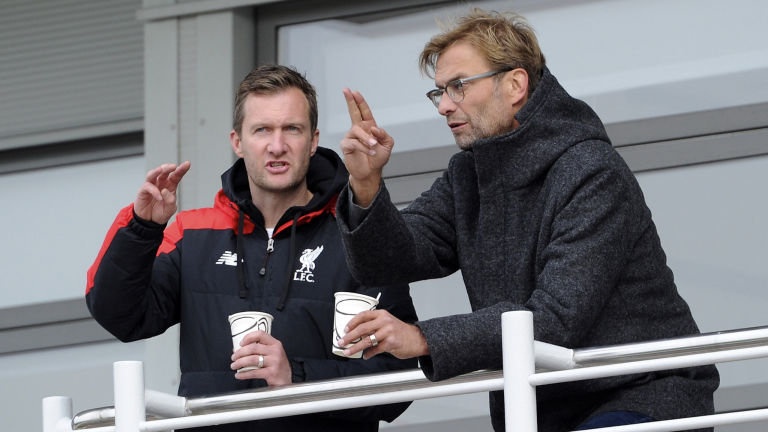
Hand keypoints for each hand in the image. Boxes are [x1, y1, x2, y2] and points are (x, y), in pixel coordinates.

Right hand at [134, 161, 190, 223]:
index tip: (187, 164)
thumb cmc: (160, 213)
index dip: (181, 169)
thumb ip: (170, 201)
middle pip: (164, 172)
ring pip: (152, 174)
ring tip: (162, 169)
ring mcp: (151, 186)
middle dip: (168, 167)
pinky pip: (147, 187)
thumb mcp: (170, 209)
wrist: (150, 222)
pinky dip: (154, 190)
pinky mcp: (143, 191)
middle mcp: (160, 184)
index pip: (176, 176)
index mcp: (170, 186)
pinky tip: (159, 197)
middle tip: (173, 166)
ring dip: (157, 171)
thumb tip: (165, 190)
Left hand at [231, 331, 291, 385]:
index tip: (241, 344)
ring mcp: (274, 362)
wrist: (286, 379)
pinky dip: (243, 374)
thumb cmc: (277, 365)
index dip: (248, 337)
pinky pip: (253, 372)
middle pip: (253, 348)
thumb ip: (261, 348)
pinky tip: (239, 375)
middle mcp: (275, 351)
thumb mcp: (273, 353)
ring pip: (252, 360)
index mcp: (275, 344)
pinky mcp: (271, 373)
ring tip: (234, 366)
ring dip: (239, 363)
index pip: (260, 334)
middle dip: (240, 353)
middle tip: (233, 357)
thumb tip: (240, 349)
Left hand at [338, 309, 428, 359]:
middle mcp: (384, 321)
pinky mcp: (391, 342)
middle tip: (341, 342)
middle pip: (362, 328)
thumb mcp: (387, 323)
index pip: (363, 315)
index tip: (345, 329)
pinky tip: (366, 356)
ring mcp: (388, 332)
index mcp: (382, 314)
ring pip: (367, 340)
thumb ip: (374, 326)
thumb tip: (357, 334)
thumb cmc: (401, 332)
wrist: (417, 339)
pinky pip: (375, 349)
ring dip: (355, 347)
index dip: (352, 322)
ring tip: (348, 352)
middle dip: (349, 336)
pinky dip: (368, 354)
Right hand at [340, 88, 393, 206]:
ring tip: (374, 146)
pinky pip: (354, 143)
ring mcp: (351, 137)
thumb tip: (374, 128)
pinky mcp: (346, 146)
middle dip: (350, 101)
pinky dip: (363, 147)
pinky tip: (370, 151)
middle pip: (353, 112)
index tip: (354, 92)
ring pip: (357, 131)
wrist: (371, 172)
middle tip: (346, 91)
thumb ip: (384, 134)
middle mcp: (359, 130)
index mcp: (369, 127)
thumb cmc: (378, 159)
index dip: (360, 101)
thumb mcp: (387, 145)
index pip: (364, 111)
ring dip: (367, 139)